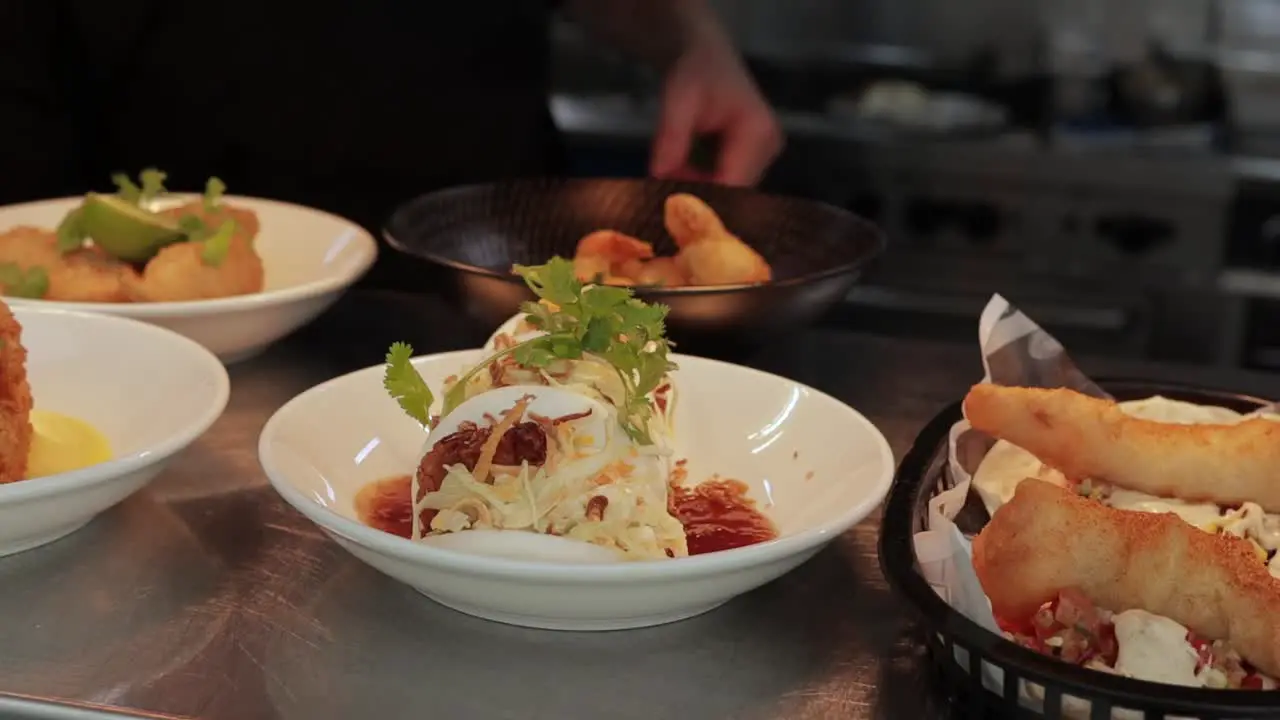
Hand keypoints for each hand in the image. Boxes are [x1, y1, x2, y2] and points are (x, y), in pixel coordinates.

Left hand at [649, 40, 782, 186]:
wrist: (706, 58)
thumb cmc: (694, 74)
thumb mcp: (677, 100)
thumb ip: (671, 138)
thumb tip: (659, 176)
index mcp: (757, 131)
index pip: (731, 185)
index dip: (700, 199)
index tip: (667, 202)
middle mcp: (769, 146)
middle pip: (732, 192)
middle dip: (696, 193)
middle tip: (661, 185)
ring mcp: (766, 155)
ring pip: (729, 191)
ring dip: (698, 188)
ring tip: (671, 168)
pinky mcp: (756, 160)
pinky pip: (728, 184)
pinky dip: (703, 182)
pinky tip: (684, 167)